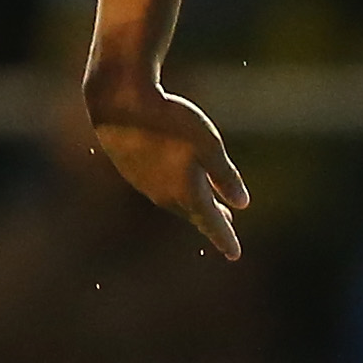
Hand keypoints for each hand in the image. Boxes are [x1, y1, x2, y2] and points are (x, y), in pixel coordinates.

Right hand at [87, 80, 250, 260]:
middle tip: (225, 227)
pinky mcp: (133, 173)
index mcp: (189, 193)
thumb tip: (242, 204)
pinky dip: (175, 191)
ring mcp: (147, 186)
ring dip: (192, 206)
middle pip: (194, 214)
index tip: (234, 254)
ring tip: (205, 205)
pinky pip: (160, 190)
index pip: (212, 224)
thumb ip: (226, 177)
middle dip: (211, 221)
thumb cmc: (170, 121)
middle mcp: (167, 196)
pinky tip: (175, 181)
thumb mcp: (209, 145)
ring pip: (176, 202)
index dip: (226, 239)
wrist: (121, 107)